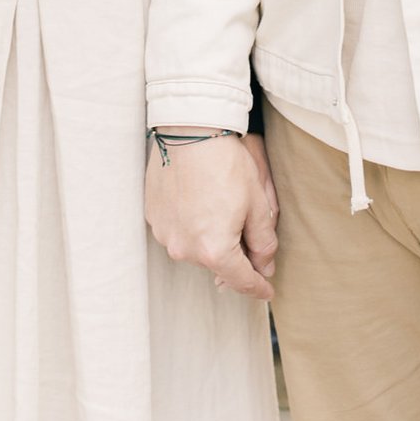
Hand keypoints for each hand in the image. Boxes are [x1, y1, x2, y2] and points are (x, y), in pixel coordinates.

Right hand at [145, 128, 276, 299]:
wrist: (189, 129)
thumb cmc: (226, 163)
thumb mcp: (257, 202)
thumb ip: (263, 242)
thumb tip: (265, 266)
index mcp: (214, 249)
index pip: (241, 280)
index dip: (257, 287)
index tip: (266, 290)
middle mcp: (184, 249)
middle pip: (216, 263)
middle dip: (233, 252)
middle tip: (245, 226)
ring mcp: (165, 234)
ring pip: (195, 247)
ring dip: (209, 236)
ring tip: (218, 204)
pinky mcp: (153, 218)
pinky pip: (177, 230)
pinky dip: (190, 222)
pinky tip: (198, 198)